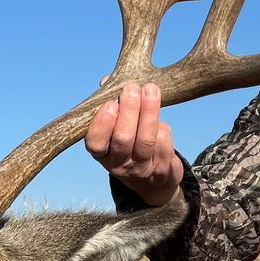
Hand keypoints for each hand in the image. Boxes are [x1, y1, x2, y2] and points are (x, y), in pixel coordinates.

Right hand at [85, 82, 182, 206]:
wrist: (153, 180)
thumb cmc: (130, 143)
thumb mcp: (115, 127)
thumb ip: (110, 103)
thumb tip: (106, 80)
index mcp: (102, 153)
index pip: (95, 143)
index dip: (101, 124)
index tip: (110, 103)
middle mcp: (119, 164)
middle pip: (123, 139)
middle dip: (129, 111)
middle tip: (132, 88)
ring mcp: (142, 168)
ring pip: (146, 140)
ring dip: (149, 112)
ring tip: (151, 89)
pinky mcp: (163, 169)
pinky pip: (163, 143)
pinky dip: (162, 125)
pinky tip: (159, 114)